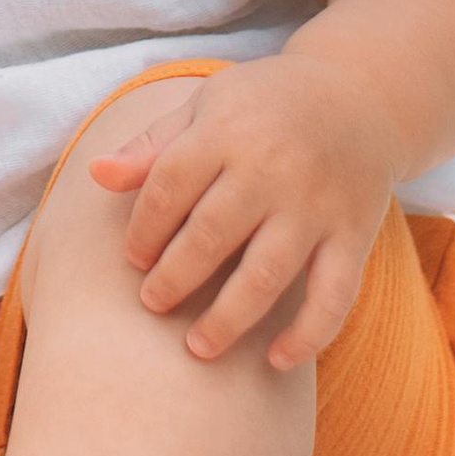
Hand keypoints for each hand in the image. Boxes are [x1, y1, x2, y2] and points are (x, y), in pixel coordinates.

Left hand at [87, 56, 393, 367]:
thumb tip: (95, 174)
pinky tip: (277, 360)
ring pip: (267, 273)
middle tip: (152, 304)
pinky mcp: (355, 234)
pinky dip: (309, 334)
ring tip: (197, 347)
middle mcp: (272, 168)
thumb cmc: (264, 105)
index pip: (170, 185)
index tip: (132, 260)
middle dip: (175, 277)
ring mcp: (316, 205)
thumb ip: (152, 146)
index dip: (144, 228)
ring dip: (228, 318)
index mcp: (226, 129)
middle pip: (211, 234)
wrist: (359, 95)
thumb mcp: (205, 105)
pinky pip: (334, 295)